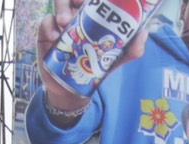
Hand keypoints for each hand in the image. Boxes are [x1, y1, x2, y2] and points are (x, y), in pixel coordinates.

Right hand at [35, 0, 145, 116]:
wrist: (73, 90)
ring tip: (65, 22)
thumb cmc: (95, 68)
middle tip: (81, 3)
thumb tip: (143, 33)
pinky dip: (50, 27)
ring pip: (59, 2)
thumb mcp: (116, 59)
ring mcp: (60, 22)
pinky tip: (56, 37)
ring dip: (62, 8)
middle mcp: (77, 14)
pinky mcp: (46, 33)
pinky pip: (45, 22)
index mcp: (93, 16)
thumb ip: (132, 48)